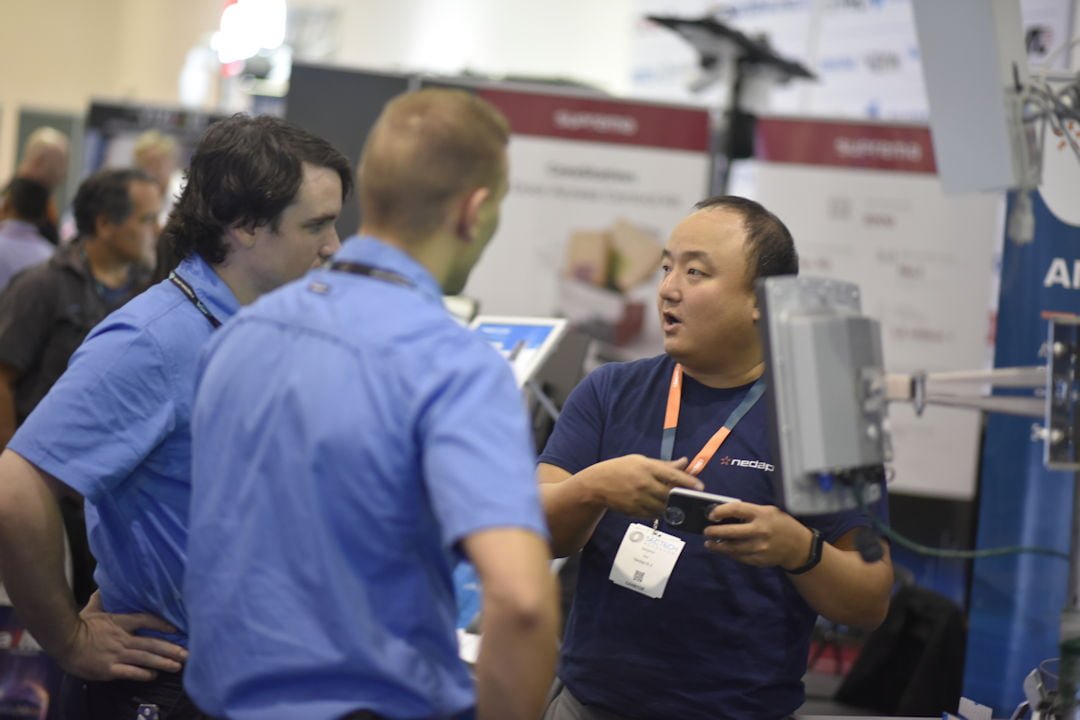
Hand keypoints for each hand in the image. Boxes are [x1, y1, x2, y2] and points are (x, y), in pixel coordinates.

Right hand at [58, 591, 188, 681]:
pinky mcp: (109, 669)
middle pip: (152, 643)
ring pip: (145, 658)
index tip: (176, 628)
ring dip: (163, 662)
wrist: (63, 642)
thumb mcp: (94, 608)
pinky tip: (154, 675)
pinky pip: (130, 673)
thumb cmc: (79, 624)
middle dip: (171, 649)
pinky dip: (143, 674)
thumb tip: (107, 582)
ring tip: (178, 665)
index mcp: (120, 622)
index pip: (147, 620)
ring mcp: (116, 654)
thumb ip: (104, 597)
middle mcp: (122, 638)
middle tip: (188, 653)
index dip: (163, 624)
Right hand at [579, 454, 702, 519]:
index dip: (688, 481)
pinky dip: (660, 512)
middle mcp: (644, 483)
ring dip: (672, 507)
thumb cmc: (620, 468)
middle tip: (690, 498)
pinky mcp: (635, 511)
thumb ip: (664, 464)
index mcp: (646, 467)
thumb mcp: (640, 461)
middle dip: (681, 497)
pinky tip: (661, 507)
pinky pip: (653, 514)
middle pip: (670, 494)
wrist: (597, 484)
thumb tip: (684, 461)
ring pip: (663, 507)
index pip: (672, 475)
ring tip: (676, 503)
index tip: (700, 487)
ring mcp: (639, 499)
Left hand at [702, 501, 813, 569]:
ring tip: (709, 543)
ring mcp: (759, 547)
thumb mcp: (768, 511)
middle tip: (706, 531)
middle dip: (714, 532)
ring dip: (718, 546)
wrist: (798, 546)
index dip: (720, 511)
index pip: (736, 510)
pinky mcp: (759, 559)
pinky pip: (740, 558)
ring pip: (732, 548)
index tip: (711, 514)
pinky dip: (729, 554)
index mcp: (761, 514)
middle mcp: (760, 531)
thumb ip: (749, 512)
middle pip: (731, 532)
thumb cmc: (780, 524)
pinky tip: (723, 550)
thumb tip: (725, 514)